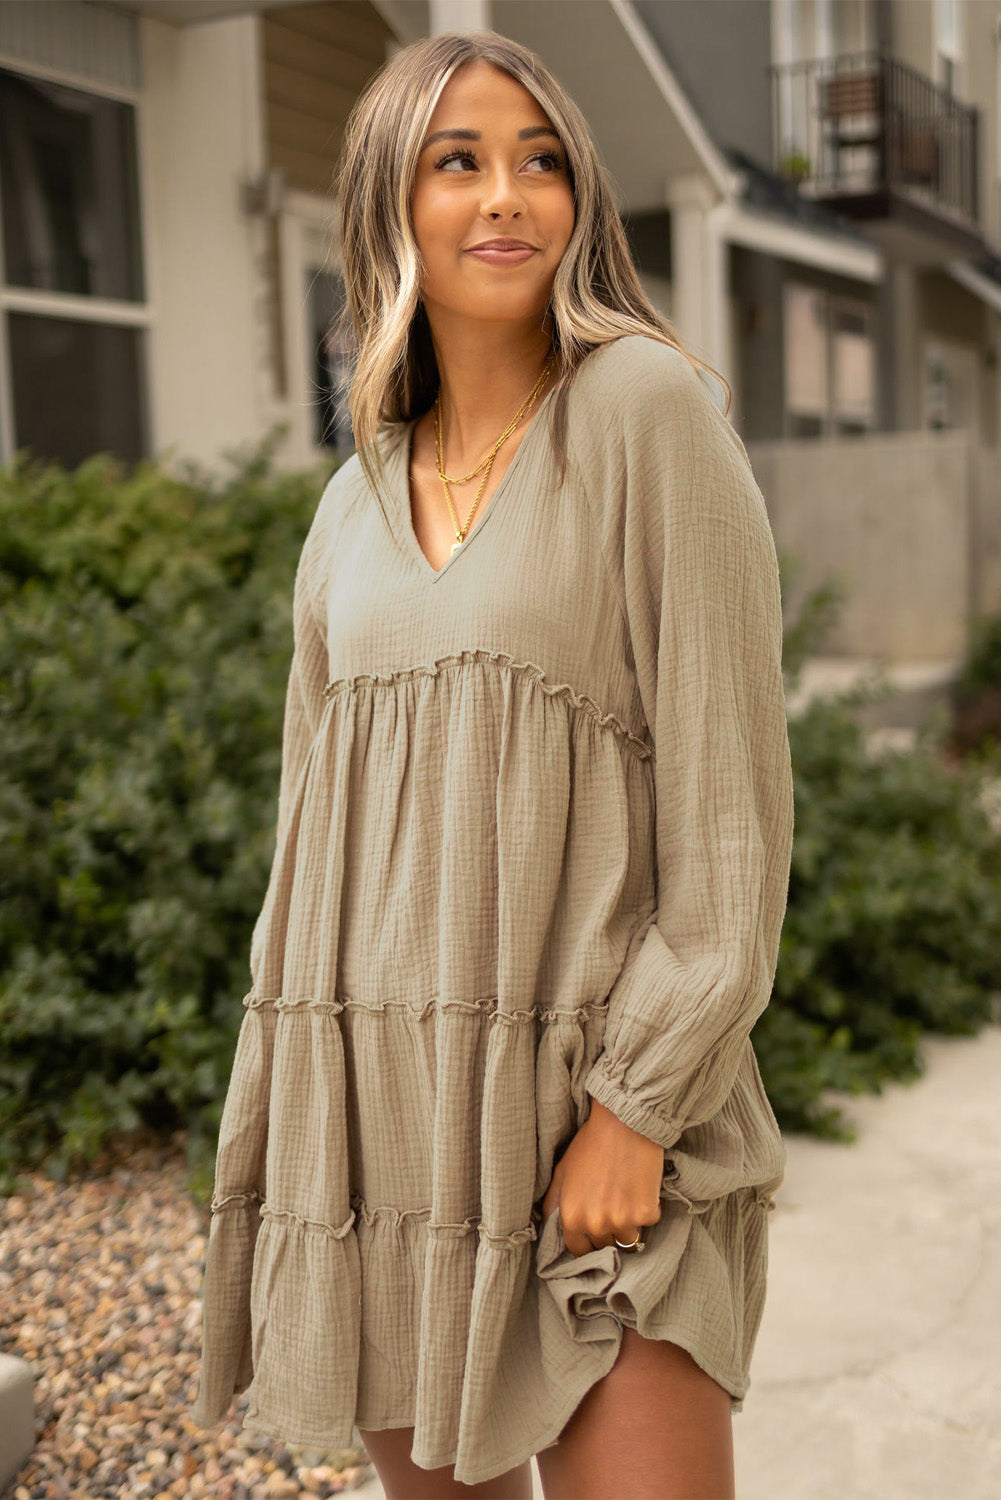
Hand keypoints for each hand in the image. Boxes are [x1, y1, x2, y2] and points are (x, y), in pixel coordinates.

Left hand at [539, 1098, 663, 1257]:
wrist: (623, 1123)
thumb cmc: (590, 1145)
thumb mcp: (562, 1172)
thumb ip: (553, 1205)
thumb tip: (547, 1231)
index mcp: (572, 1218)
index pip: (578, 1250)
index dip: (586, 1238)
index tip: (593, 1226)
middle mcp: (596, 1225)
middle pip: (604, 1245)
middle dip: (607, 1229)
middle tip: (611, 1202)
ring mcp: (623, 1221)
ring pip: (628, 1239)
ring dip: (629, 1222)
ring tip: (626, 1193)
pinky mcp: (646, 1213)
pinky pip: (648, 1223)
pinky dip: (647, 1209)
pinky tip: (641, 1186)